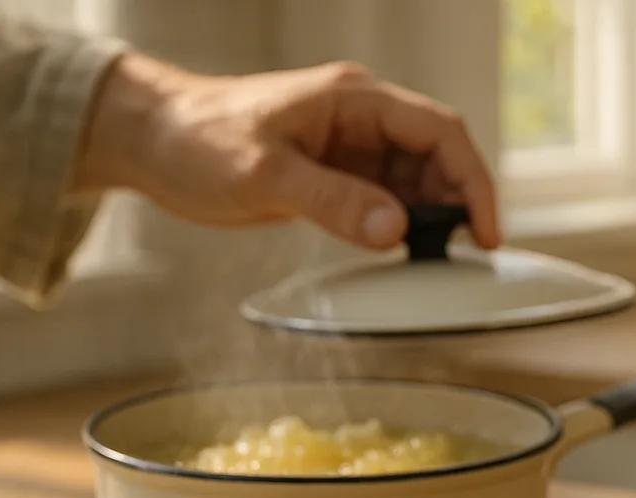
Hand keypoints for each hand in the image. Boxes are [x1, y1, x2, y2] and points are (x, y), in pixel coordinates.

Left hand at [77, 55, 499, 249]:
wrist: (150, 140)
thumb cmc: (196, 140)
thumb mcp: (264, 174)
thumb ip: (333, 202)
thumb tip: (395, 232)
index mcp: (354, 100)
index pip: (441, 132)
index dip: (474, 181)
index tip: (485, 232)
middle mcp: (361, 119)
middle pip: (439, 157)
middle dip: (458, 203)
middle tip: (461, 255)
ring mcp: (351, 147)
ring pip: (418, 181)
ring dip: (432, 217)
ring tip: (433, 259)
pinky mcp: (337, 175)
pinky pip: (388, 199)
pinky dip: (403, 226)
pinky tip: (400, 253)